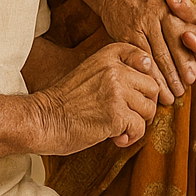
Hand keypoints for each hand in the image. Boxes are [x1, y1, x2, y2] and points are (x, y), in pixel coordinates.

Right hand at [30, 43, 163, 152]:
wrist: (42, 120)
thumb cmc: (65, 102)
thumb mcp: (90, 73)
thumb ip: (115, 72)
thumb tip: (153, 87)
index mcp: (107, 57)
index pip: (144, 58)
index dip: (147, 77)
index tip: (136, 92)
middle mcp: (115, 70)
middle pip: (152, 86)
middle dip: (145, 104)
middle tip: (130, 115)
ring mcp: (116, 92)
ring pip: (149, 109)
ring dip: (138, 123)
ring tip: (119, 128)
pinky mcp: (116, 115)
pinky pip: (140, 127)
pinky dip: (131, 137)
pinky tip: (116, 139)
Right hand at [95, 0, 195, 102]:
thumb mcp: (176, 0)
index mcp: (173, 6)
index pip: (186, 33)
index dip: (190, 56)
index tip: (193, 76)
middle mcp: (157, 13)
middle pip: (171, 46)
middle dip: (178, 71)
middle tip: (183, 90)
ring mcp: (140, 23)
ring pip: (154, 55)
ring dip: (162, 79)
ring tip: (169, 96)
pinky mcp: (124, 32)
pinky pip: (137, 56)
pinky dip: (145, 73)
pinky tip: (149, 86)